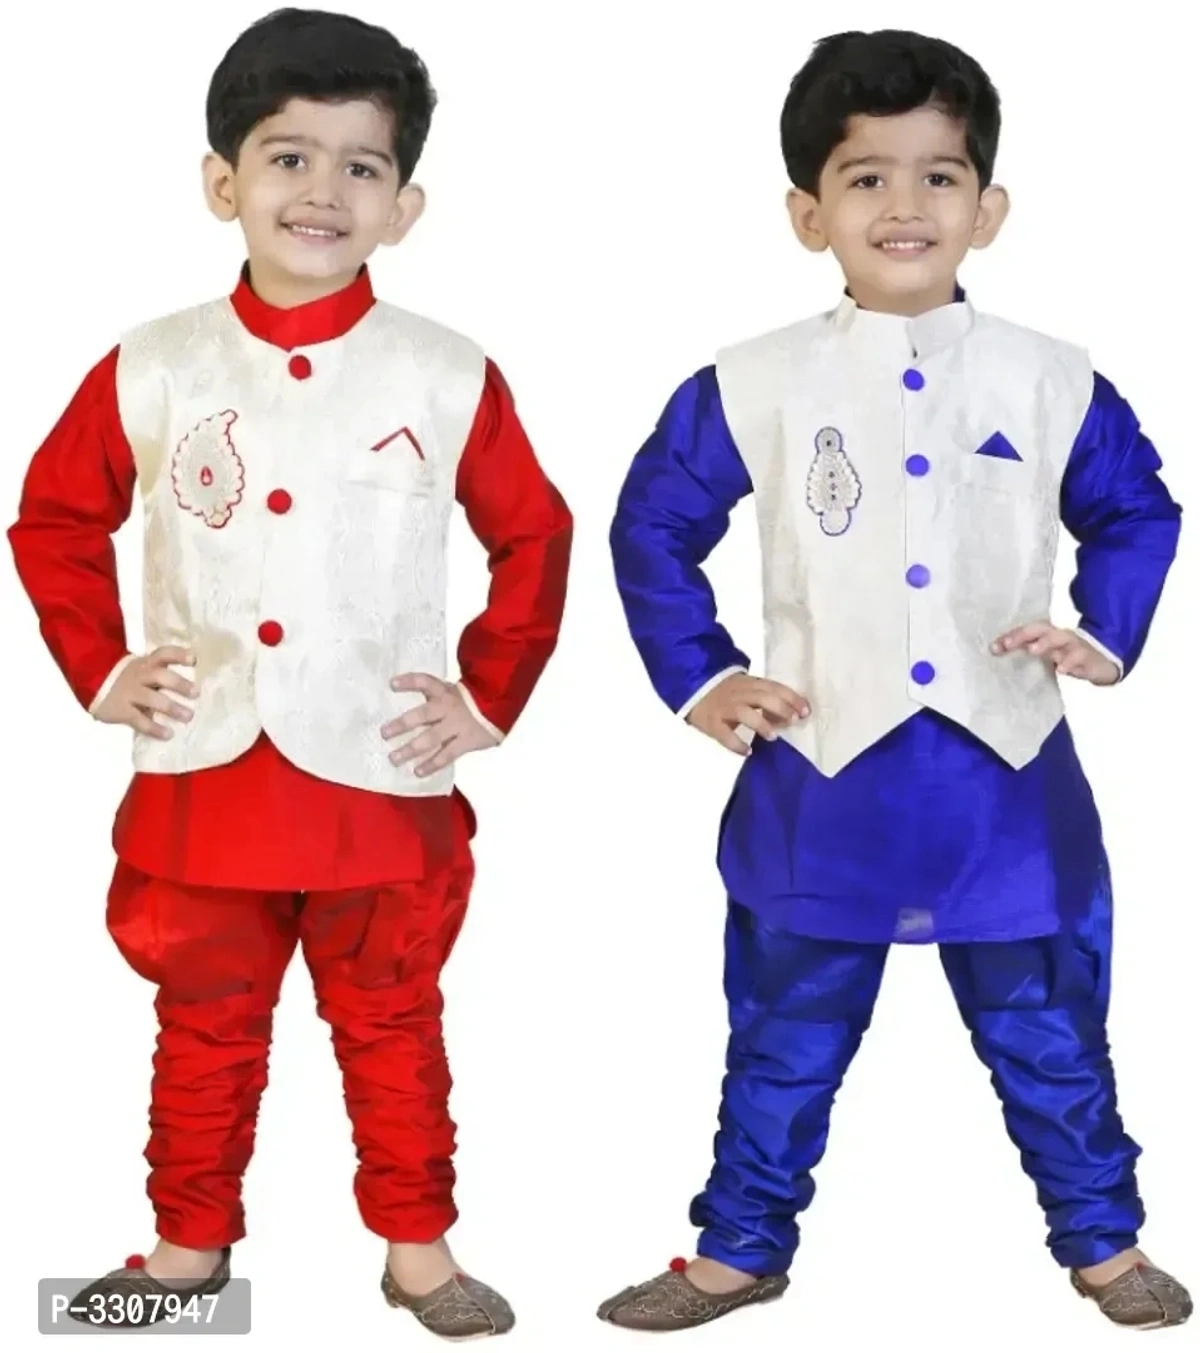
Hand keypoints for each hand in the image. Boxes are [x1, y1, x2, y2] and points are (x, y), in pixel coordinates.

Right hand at [93, 646, 197, 737]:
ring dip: (172, 707)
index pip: (163, 654)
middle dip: (179, 684)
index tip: (194, 660)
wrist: (92, 685)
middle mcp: (139, 675)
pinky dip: (154, 728)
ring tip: (188, 716)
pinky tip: (168, 734)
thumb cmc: (128, 679)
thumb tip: (192, 691)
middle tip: (196, 693)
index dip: (179, 655)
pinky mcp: (121, 710)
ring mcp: (129, 692)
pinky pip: (139, 720)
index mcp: (147, 664)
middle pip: (160, 676)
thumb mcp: (142, 671)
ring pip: (152, 698)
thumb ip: (162, 676)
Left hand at [381, 673, 499, 776]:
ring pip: (431, 738)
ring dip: (411, 749)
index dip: (409, 682)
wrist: (502, 708)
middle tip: (384, 733)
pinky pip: (446, 755)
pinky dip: (432, 764)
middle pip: (422, 715)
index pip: (425, 682)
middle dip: (401, 724)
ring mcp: (457, 725)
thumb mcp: (455, 693)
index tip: (391, 684)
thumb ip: (436, 699)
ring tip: (394, 758)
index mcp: (445, 692)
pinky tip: (418, 771)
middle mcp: (449, 707)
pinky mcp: (467, 741)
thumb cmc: (473, 702)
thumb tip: (409, 712)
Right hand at [686, 673, 808, 755]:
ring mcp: (725, 708)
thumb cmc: (729, 693)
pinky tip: (747, 751)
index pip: (774, 688)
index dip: (791, 698)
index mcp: (750, 684)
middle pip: (763, 698)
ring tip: (772, 736)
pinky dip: (736, 744)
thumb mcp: (748, 690)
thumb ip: (767, 700)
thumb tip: (790, 716)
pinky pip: (724, 734)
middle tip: (792, 721)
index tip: (806, 711)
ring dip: (761, 723)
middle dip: (781, 709)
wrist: (695, 690)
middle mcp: (739, 694)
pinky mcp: (713, 723)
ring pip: (745, 713)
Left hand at [992, 622, 1119, 684]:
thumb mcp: (1047, 654)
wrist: (1103, 663)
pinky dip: (1070, 662)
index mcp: (1047, 634)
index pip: (1027, 630)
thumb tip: (995, 650)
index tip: (993, 647)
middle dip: (1023, 635)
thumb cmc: (1069, 656)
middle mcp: (1059, 636)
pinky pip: (1079, 657)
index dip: (1010, 636)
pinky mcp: (1088, 658)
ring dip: (1045, 643)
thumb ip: (1025, 650)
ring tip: (1032, 650)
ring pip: (1060, 639)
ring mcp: (1074, 645)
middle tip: (1007, 645)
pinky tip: (1061, 669)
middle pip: (1040, 629)